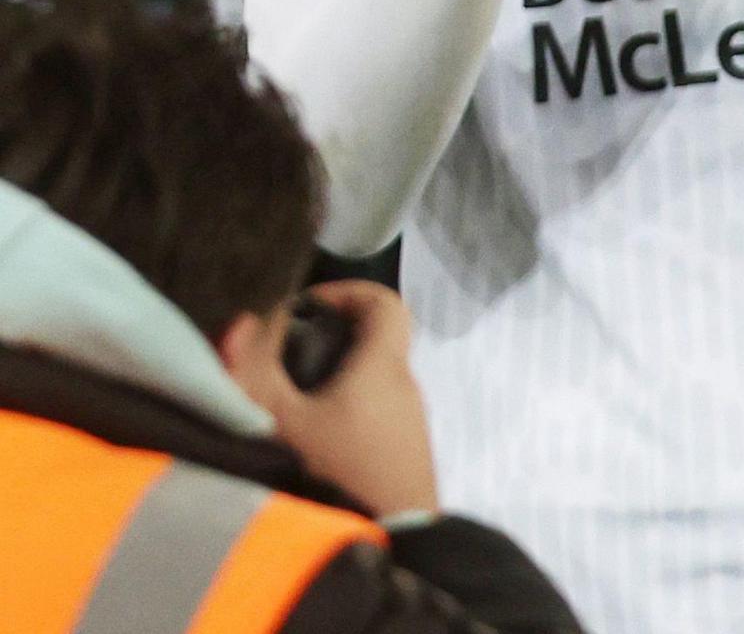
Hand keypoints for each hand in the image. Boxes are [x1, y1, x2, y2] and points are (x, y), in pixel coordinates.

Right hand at [252, 284, 438, 520]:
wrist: (391, 541)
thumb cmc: (336, 473)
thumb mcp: (281, 422)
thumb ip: (254, 371)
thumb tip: (243, 322)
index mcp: (384, 366)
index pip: (384, 302)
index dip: (346, 292)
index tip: (305, 307)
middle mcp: (405, 387)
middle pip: (371, 343)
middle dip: (324, 342)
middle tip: (277, 359)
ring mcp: (409, 423)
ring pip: (368, 383)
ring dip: (327, 383)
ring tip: (281, 404)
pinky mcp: (404, 455)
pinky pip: (371, 416)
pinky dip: (340, 414)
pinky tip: (304, 442)